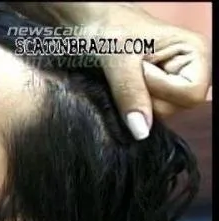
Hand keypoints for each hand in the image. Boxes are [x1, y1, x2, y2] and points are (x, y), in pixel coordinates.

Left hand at [83, 6, 210, 138]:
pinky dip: (129, 104)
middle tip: (128, 73)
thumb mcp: (118, 60)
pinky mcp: (155, 94)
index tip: (139, 70)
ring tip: (124, 77)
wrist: (90, 24)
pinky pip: (144, 113)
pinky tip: (122, 87)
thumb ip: (130, 93)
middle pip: (175, 108)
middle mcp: (189, 72)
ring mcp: (172, 85)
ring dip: (134, 101)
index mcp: (195, 54)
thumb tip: (141, 131)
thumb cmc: (109, 30)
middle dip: (145, 97)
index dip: (160, 89)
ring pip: (158, 114)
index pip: (190, 95)